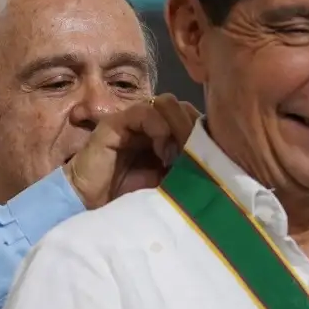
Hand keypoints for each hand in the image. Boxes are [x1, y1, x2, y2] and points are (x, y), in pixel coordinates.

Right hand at [65, 93, 200, 208]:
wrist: (91, 205)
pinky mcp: (117, 123)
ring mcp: (134, 121)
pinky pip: (145, 111)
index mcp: (166, 135)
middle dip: (192, 130)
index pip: (193, 117)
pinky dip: (159, 127)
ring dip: (177, 127)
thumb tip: (216, 161)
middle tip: (191, 157)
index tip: (207, 158)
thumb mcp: (169, 182)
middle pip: (184, 107)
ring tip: (174, 156)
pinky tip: (161, 150)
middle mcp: (152, 123)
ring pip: (168, 104)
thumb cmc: (131, 197)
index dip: (203, 133)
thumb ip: (188, 166)